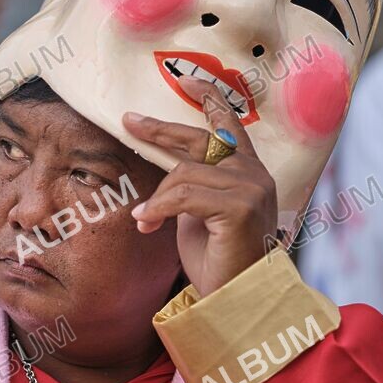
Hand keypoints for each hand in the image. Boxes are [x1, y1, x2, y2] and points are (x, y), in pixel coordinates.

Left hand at [123, 78, 277, 296]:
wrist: (235, 300)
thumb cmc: (218, 261)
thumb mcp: (198, 215)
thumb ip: (191, 187)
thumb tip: (164, 171)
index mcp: (248, 173)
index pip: (229, 127)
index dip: (211, 100)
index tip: (189, 82)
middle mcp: (254, 174)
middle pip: (199, 139)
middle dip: (160, 130)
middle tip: (128, 121)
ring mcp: (251, 189)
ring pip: (185, 173)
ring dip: (157, 197)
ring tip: (143, 219)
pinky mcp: (240, 207)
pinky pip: (184, 195)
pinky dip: (159, 208)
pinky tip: (146, 223)